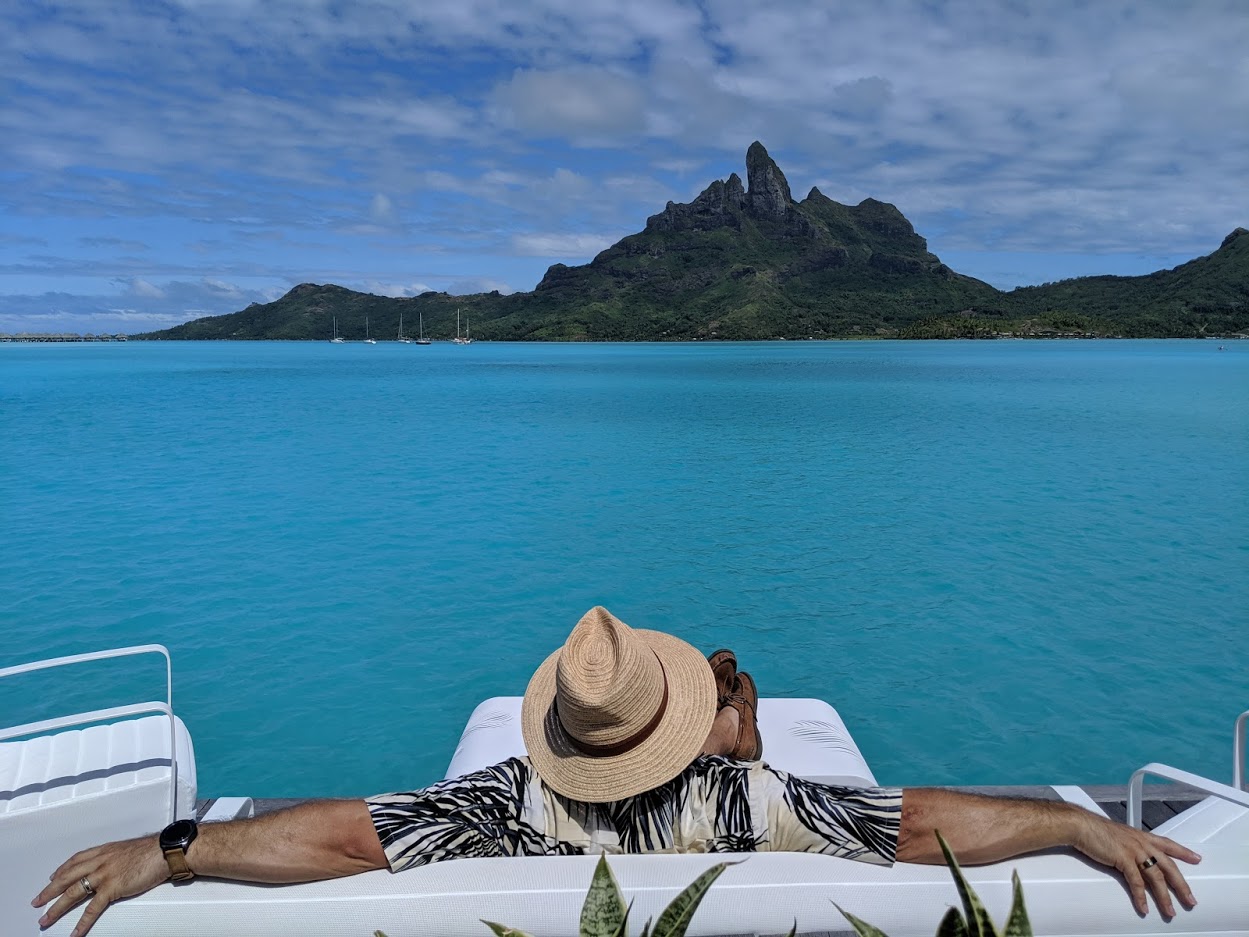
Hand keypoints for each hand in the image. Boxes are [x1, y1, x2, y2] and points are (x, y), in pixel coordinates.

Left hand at [32, 835, 169, 936]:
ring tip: (46, 919)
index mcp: (104, 850)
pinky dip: (82, 922)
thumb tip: (114, 864)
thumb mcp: (128, 849)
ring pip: (73, 893)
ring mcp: (104, 875)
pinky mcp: (112, 888)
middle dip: (49, 891)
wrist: (164, 851)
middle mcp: (100, 861)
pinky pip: (92, 909)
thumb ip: (116, 857)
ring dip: (56, 908)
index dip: (61, 870)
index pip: (75, 860)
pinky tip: (75, 932)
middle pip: (67, 877)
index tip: (53, 877)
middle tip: (37, 901)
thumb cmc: (152, 849)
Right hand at [1072, 814, 1200, 916]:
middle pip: (1169, 866)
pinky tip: (1144, 906)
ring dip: (1164, 897)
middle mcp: (1142, 843)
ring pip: (1156, 877)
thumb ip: (1129, 846)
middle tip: (1190, 900)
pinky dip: (1141, 896)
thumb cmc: (1095, 829)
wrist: (1081, 824)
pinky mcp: (1123, 859)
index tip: (1196, 858)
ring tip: (1169, 910)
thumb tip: (1132, 857)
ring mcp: (1134, 851)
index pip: (1168, 844)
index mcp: (1141, 836)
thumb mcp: (1119, 835)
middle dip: (1182, 885)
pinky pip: (1136, 882)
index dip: (1183, 852)